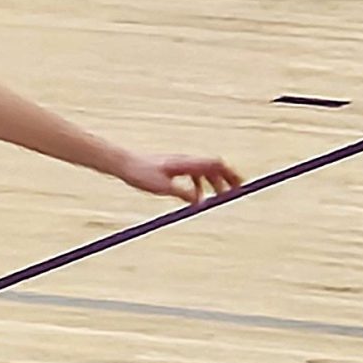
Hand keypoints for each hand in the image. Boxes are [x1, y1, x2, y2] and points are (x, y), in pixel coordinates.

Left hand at [118, 151, 239, 206]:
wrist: (123, 164)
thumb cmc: (141, 173)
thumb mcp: (163, 187)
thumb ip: (182, 193)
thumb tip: (199, 202)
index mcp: (187, 163)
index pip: (216, 165)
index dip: (230, 175)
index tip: (239, 186)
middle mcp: (186, 161)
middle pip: (214, 167)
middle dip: (227, 179)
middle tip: (236, 192)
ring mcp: (179, 164)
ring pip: (203, 172)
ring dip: (213, 183)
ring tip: (219, 197)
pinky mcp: (172, 168)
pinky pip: (191, 175)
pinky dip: (199, 184)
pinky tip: (196, 196)